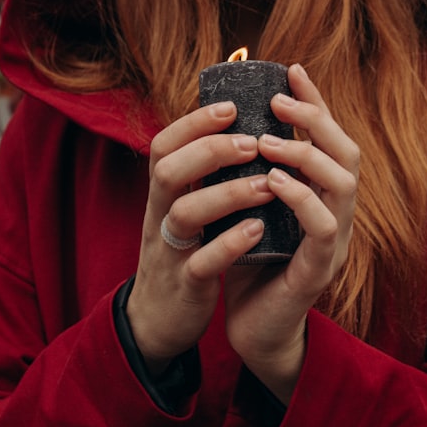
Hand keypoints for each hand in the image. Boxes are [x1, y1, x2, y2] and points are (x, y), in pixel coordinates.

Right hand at [126, 100, 275, 373]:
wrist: (157, 319)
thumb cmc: (182, 251)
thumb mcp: (182, 207)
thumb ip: (200, 174)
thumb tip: (234, 126)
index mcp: (163, 194)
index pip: (165, 145)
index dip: (194, 122)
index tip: (232, 107)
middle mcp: (160, 215)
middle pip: (167, 170)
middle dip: (210, 150)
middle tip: (253, 142)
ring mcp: (169, 251)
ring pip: (185, 214)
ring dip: (228, 194)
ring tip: (268, 183)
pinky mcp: (185, 285)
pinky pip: (202, 263)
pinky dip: (229, 243)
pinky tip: (258, 230)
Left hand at [223, 63, 358, 401]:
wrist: (252, 329)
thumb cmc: (250, 261)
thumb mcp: (248, 204)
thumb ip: (250, 169)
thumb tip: (228, 119)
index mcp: (321, 194)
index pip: (329, 137)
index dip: (315, 100)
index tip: (290, 68)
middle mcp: (337, 213)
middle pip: (348, 152)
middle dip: (316, 119)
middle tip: (278, 102)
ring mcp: (333, 242)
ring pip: (344, 184)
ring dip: (307, 155)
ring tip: (269, 141)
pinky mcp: (318, 270)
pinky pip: (323, 227)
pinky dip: (300, 198)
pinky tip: (273, 183)